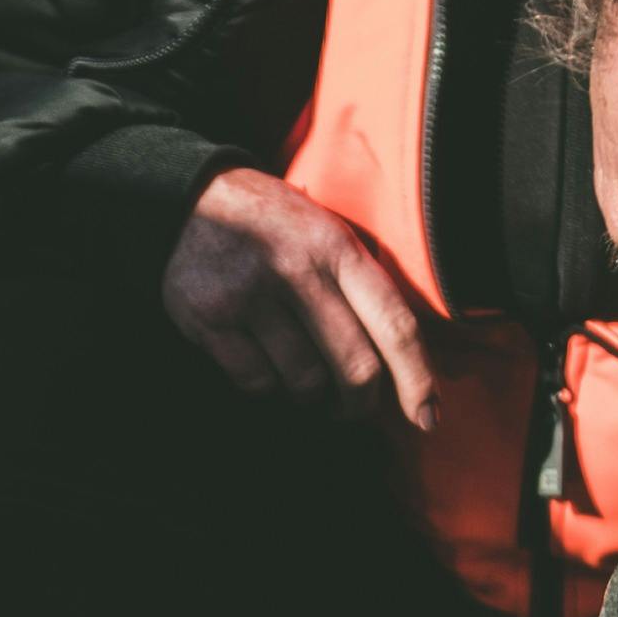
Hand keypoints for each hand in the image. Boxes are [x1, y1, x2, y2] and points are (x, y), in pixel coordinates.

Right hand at [162, 169, 441, 425]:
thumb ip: (363, 289)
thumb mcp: (327, 233)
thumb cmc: (274, 228)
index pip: (395, 325)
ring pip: (304, 383)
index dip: (417, 380)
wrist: (190, 197)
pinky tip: (262, 365)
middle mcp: (298, 268)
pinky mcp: (210, 317)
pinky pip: (256, 383)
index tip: (427, 419)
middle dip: (358, 404)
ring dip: (308, 397)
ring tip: (301, 380)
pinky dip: (266, 388)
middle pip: (354, 367)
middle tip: (350, 409)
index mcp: (338, 247)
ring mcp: (250, 294)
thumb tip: (401, 369)